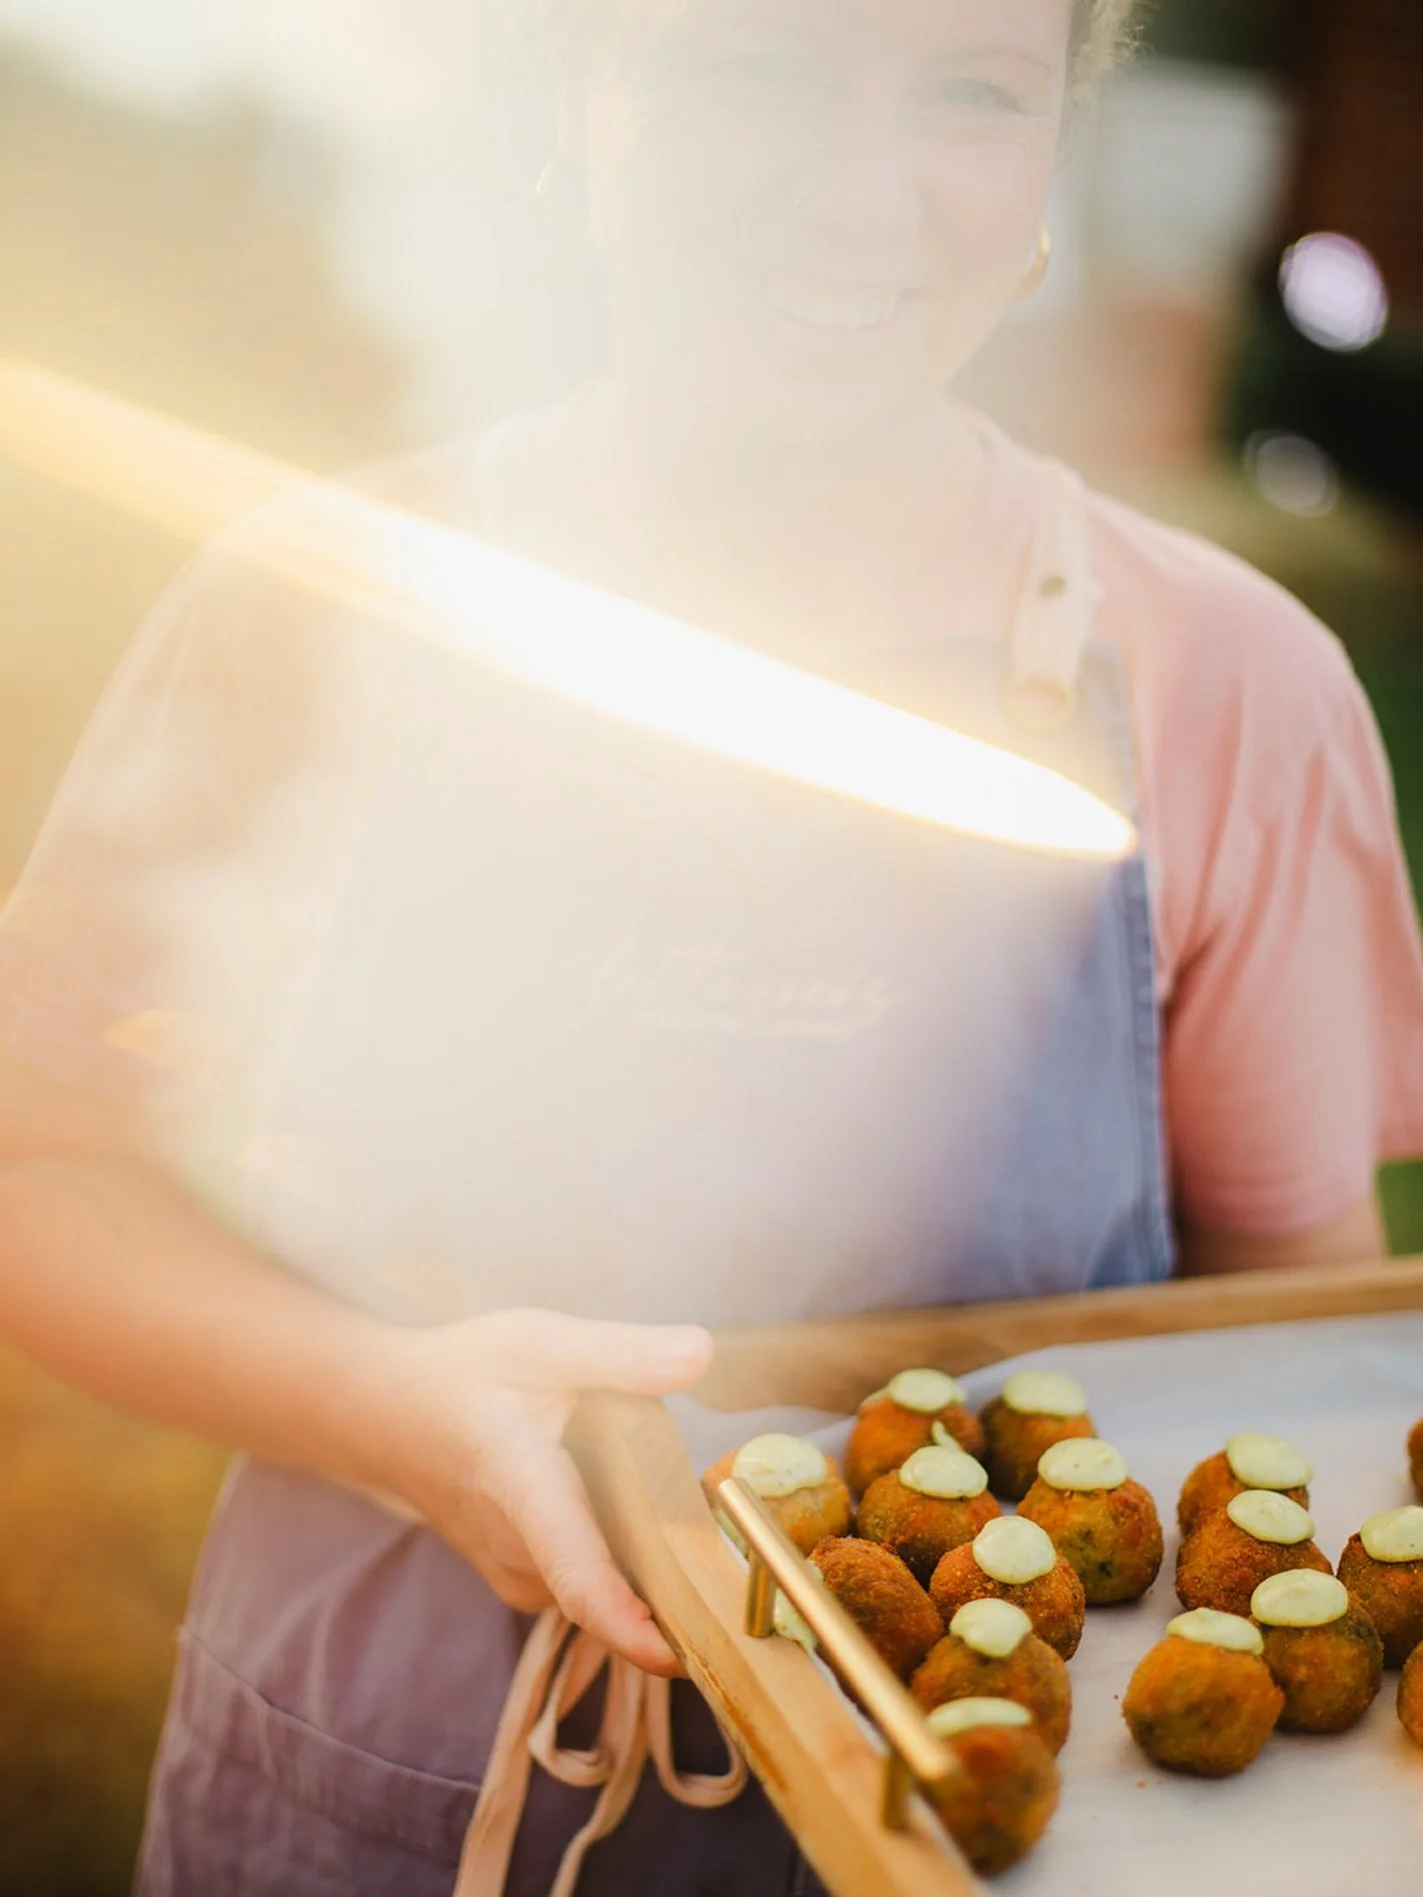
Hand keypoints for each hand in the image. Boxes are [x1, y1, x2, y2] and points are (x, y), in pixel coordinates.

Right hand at [360, 1308, 712, 1675]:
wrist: (389, 1415)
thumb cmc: (464, 1376)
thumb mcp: (542, 1343)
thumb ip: (621, 1353)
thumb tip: (699, 1351)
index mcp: (523, 1490)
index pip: (579, 1577)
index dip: (632, 1627)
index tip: (686, 1659)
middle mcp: (519, 1555)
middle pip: (622, 1581)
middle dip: (678, 1548)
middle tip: (685, 1480)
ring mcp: (520, 1580)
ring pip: (615, 1576)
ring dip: (647, 1535)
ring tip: (623, 1458)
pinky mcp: (527, 1586)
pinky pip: (598, 1575)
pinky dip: (623, 1540)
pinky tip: (610, 1483)